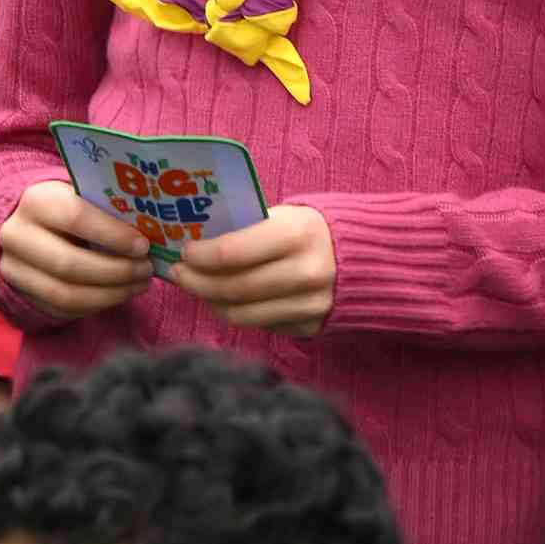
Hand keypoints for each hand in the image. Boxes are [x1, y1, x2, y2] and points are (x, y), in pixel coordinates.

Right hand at [0, 179, 151, 320]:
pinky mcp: (22, 294)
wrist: (31, 224)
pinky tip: (119, 294)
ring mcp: (15, 269)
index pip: (76, 218)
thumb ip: (110, 207)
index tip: (143, 246)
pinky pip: (62, 309)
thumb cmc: (72, 205)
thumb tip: (156, 226)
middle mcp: (17, 236)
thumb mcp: (85, 196)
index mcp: (36, 201)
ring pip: (65, 293)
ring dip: (110, 294)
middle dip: (115, 271)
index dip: (113, 235)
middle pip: (69, 264)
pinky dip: (96, 305)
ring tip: (139, 284)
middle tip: (146, 270)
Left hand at [173, 204, 334, 338]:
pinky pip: (259, 326)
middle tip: (180, 274)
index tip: (185, 252)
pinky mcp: (310, 327)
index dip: (200, 256)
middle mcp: (307, 272)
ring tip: (200, 287)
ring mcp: (311, 305)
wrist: (364, 256)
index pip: (233, 252)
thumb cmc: (310, 230)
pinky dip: (238, 314)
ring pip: (240, 315)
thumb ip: (246, 230)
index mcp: (298, 234)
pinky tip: (229, 299)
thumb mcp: (285, 217)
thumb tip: (196, 245)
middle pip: (233, 288)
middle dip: (196, 282)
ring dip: (211, 302)